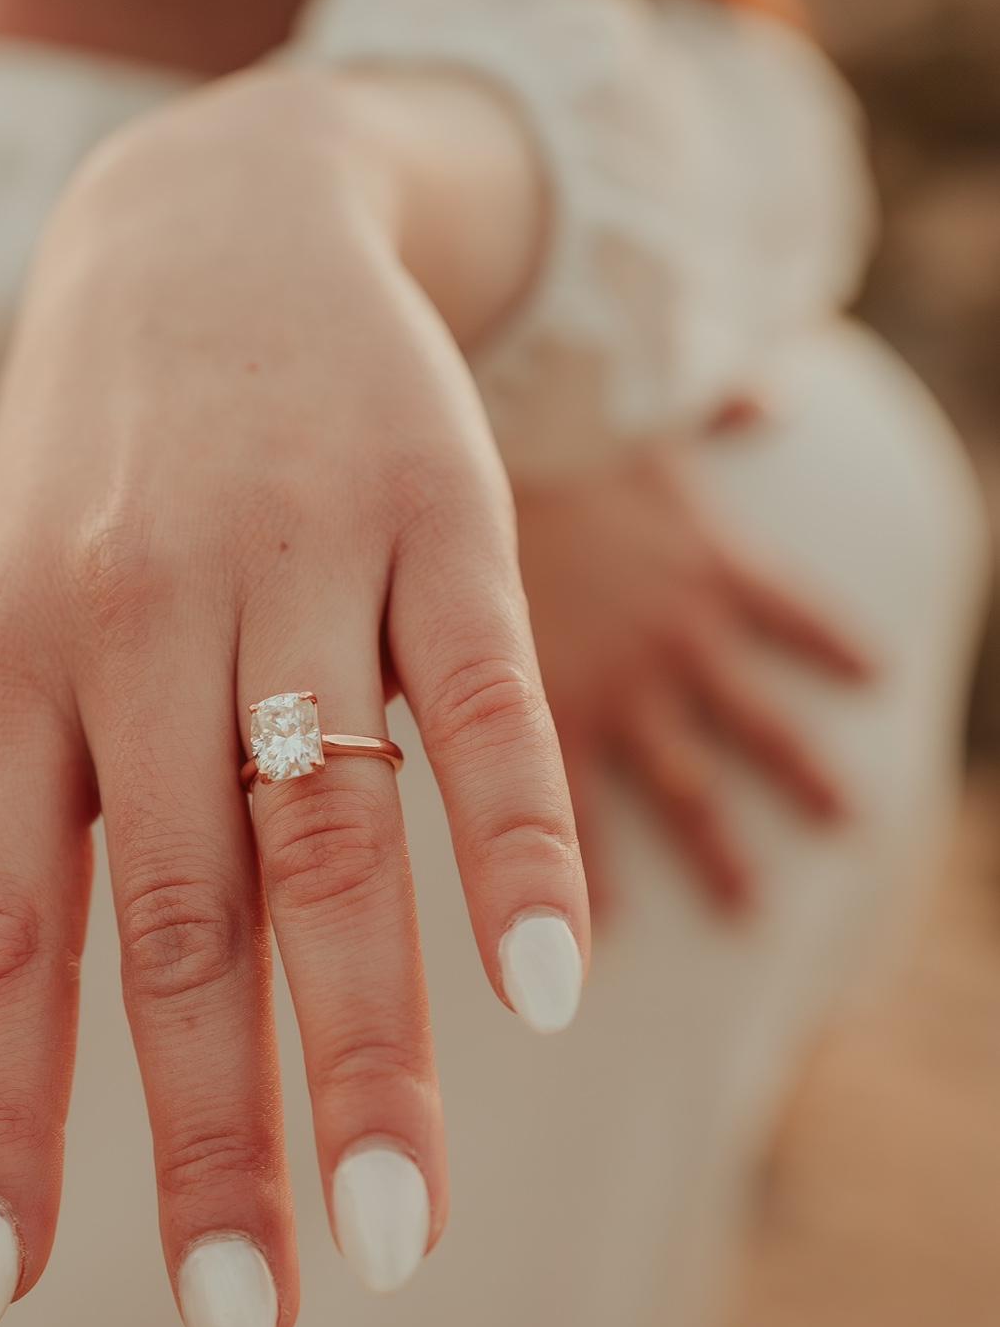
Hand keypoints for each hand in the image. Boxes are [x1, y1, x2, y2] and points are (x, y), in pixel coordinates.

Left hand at [0, 72, 588, 1326]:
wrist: (211, 225)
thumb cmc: (89, 466)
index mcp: (6, 661)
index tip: (2, 1285)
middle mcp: (139, 621)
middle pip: (180, 909)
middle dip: (209, 1124)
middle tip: (247, 1308)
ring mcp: (296, 560)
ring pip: (334, 828)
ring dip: (370, 1037)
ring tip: (396, 1222)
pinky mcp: (434, 514)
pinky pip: (479, 693)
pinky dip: (517, 837)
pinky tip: (546, 984)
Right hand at [516, 437, 871, 916]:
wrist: (455, 475)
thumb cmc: (535, 447)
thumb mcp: (633, 422)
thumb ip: (711, 410)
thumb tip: (772, 395)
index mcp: (708, 569)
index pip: (792, 615)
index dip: (831, 644)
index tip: (871, 674)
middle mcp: (677, 643)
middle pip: (759, 723)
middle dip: (802, 774)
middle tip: (844, 821)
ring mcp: (620, 692)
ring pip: (690, 785)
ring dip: (721, 849)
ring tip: (750, 907)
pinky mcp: (550, 724)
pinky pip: (587, 814)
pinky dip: (599, 873)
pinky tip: (615, 930)